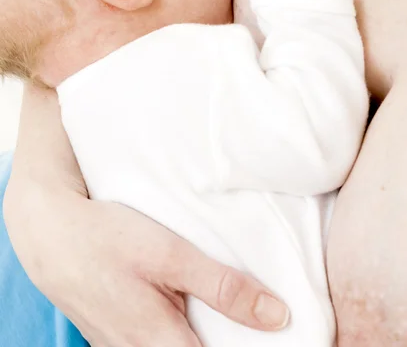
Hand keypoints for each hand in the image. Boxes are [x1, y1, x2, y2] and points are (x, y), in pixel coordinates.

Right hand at [4, 181, 288, 346]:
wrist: (50, 233)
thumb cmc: (108, 240)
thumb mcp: (172, 255)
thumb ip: (223, 287)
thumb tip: (276, 316)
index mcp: (161, 343)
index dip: (246, 346)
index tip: (271, 334)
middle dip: (223, 339)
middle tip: (247, 314)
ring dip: (198, 335)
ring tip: (216, 308)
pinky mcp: (111, 335)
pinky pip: (150, 343)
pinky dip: (173, 329)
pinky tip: (177, 304)